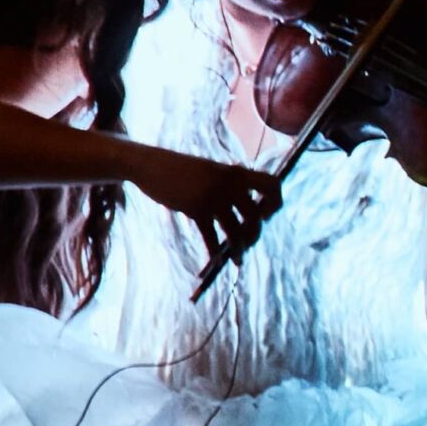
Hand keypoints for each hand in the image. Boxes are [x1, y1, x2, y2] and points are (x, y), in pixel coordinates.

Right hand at [133, 147, 281, 261]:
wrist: (152, 165)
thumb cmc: (182, 169)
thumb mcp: (212, 170)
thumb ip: (230, 183)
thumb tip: (248, 207)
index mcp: (237, 171)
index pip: (272, 185)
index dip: (274, 203)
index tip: (264, 214)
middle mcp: (230, 184)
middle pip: (255, 215)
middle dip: (255, 233)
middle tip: (249, 241)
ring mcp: (213, 197)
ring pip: (236, 230)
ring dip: (239, 248)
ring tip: (238, 259)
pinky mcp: (196, 209)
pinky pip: (211, 237)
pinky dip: (215, 253)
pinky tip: (216, 261)